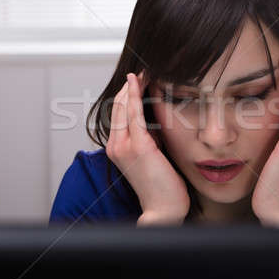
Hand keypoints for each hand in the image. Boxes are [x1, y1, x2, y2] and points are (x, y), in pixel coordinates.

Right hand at [106, 70, 190, 225]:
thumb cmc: (161, 184)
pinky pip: (135, 114)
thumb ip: (148, 136)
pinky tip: (141, 82)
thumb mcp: (151, 154)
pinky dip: (136, 95)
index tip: (138, 78)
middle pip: (118, 105)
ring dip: (133, 86)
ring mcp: (124, 145)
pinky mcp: (139, 146)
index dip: (127, 93)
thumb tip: (155, 118)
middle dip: (129, 85)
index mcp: (116, 147)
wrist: (163, 209)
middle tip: (142, 69)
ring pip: (124, 106)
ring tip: (144, 71)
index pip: (118, 113)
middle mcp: (115, 145)